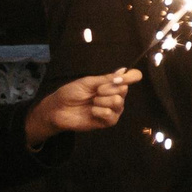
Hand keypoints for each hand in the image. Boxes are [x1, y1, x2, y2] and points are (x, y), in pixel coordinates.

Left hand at [22, 68, 139, 145]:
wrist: (58, 109)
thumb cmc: (71, 93)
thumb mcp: (88, 82)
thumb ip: (106, 78)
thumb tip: (124, 70)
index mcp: (113, 84)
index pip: (132, 77)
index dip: (132, 76)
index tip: (124, 78)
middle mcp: (117, 95)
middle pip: (124, 90)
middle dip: (106, 89)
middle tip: (94, 92)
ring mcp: (114, 109)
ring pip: (118, 102)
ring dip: (101, 101)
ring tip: (91, 103)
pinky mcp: (109, 121)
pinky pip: (110, 115)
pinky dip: (99, 111)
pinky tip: (92, 112)